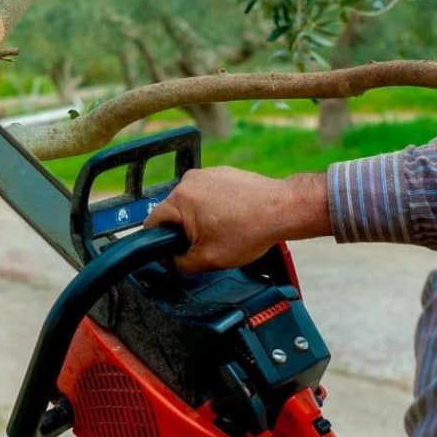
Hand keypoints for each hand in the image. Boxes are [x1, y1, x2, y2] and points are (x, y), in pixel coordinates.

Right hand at [143, 167, 329, 272]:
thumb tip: (171, 261)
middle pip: (172, 212)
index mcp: (179, 199)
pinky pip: (208, 193)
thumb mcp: (209, 259)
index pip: (152, 223)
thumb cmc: (251, 230)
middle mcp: (189, 181)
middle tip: (205, 244)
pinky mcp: (222, 173)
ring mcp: (206, 174)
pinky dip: (215, 206)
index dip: (159, 243)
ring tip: (224, 230)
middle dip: (184, 230)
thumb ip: (180, 263)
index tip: (172, 253)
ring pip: (191, 203)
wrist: (284, 209)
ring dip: (200, 218)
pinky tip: (233, 218)